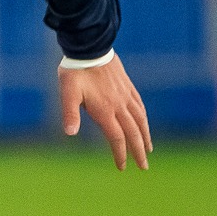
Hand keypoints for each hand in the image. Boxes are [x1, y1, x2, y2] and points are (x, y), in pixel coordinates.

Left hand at [58, 54, 150, 169]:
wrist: (90, 48)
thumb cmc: (75, 72)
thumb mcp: (67, 93)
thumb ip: (69, 113)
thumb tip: (69, 133)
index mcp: (105, 110)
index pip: (117, 138)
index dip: (121, 154)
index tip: (123, 167)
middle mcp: (119, 105)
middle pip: (133, 133)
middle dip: (139, 152)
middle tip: (144, 167)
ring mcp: (125, 95)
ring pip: (140, 120)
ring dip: (146, 137)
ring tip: (149, 149)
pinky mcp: (128, 87)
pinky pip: (140, 106)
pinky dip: (144, 119)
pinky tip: (144, 123)